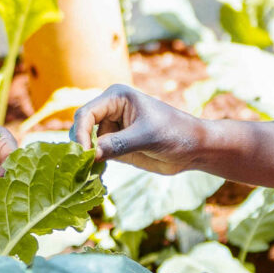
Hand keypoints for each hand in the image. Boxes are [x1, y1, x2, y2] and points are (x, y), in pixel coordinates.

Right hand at [71, 85, 206, 174]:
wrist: (193, 149)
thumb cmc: (175, 133)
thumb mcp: (146, 137)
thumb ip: (117, 144)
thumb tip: (89, 154)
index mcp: (116, 97)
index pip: (86, 114)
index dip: (81, 133)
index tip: (84, 154)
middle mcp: (109, 110)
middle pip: (82, 127)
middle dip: (80, 146)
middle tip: (81, 168)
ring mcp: (112, 129)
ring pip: (87, 143)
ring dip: (85, 158)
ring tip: (86, 174)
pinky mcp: (115, 146)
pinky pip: (96, 155)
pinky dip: (93, 165)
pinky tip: (94, 175)